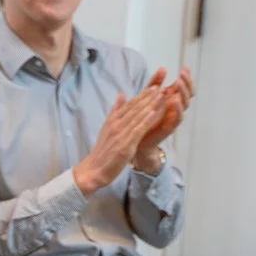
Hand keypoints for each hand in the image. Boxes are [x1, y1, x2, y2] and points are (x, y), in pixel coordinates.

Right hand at [72, 70, 169, 193]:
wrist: (93, 170)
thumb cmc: (102, 151)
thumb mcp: (107, 127)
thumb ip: (115, 111)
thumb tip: (121, 94)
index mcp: (113, 120)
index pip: (129, 104)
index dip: (142, 95)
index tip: (154, 86)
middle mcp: (116, 124)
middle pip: (134, 108)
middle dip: (148, 96)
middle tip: (160, 86)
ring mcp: (120, 134)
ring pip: (137, 116)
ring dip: (150, 105)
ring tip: (161, 95)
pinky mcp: (125, 145)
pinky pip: (137, 131)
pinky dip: (145, 121)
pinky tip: (154, 113)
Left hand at [132, 69, 190, 172]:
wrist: (136, 141)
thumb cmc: (142, 119)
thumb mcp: (146, 97)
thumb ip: (154, 83)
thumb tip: (163, 68)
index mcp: (171, 100)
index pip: (184, 87)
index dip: (186, 78)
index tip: (185, 67)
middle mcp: (175, 108)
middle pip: (188, 94)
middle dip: (187, 83)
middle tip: (182, 74)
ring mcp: (173, 118)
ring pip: (185, 104)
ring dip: (183, 93)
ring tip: (179, 82)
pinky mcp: (169, 127)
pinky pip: (178, 118)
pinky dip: (177, 109)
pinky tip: (174, 100)